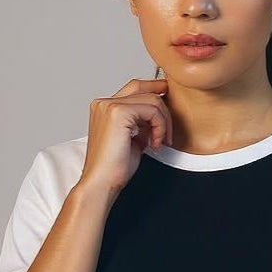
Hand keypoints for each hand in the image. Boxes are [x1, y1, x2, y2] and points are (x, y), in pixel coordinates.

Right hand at [80, 77, 172, 195]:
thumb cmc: (114, 168)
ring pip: (152, 100)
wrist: (102, 183)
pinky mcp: (118, 112)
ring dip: (163, 122)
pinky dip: (160, 126)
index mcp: (104, 108)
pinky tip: (155, 143)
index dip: (154, 89)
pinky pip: (152, 110)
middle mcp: (104, 103)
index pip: (134, 87)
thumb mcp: (133, 140)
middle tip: (167, 135)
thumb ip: (142, 124)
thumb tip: (157, 116)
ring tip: (159, 143)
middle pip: (145, 89)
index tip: (169, 100)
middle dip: (163, 111)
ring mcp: (109, 105)